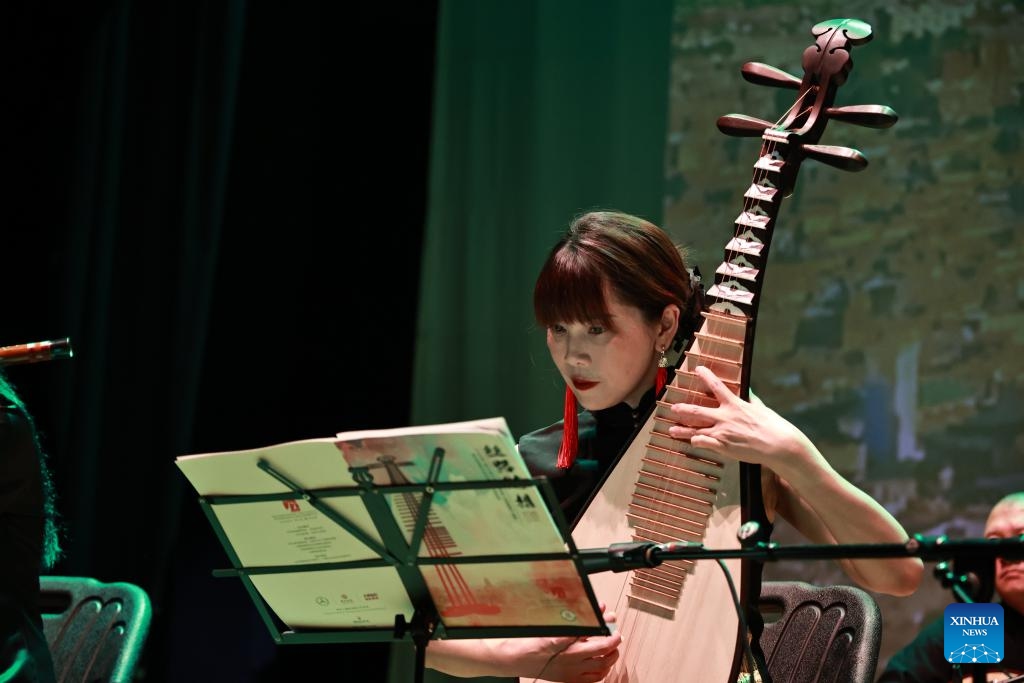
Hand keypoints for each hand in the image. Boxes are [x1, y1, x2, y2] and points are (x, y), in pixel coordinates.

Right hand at [523, 607, 620, 681]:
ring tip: (612, 650)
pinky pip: (592, 680)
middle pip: (603, 656)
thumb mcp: (554, 628)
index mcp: (569, 648)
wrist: (519, 659)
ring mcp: (572, 674)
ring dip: (610, 660)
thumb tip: (593, 611)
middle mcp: (573, 663)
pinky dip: (601, 672)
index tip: (613, 625)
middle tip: (616, 636)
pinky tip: (602, 665)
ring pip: (600, 670)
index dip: (610, 634)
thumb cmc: (534, 642)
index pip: (599, 642)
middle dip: (614, 646)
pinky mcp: (569, 681)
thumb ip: (576, 623)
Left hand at [665, 366, 815, 474]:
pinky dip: (696, 442)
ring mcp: (722, 432)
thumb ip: (752, 400)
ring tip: (672, 430)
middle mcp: (725, 417)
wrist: (778, 444)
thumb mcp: (761, 408)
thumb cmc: (773, 426)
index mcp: (735, 404)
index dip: (705, 375)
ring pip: (695, 430)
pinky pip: (703, 443)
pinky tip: (693, 442)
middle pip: (696, 411)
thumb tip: (749, 392)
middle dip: (682, 409)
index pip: (716, 385)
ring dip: (682, 431)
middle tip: (673, 408)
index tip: (697, 369)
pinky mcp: (723, 446)